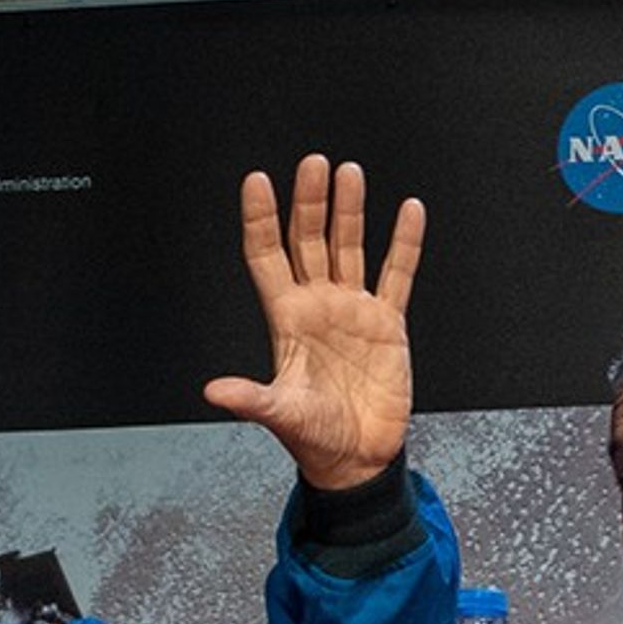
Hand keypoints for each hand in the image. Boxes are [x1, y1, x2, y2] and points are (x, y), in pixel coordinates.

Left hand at [202, 154, 425, 490]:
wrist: (358, 459)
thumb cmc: (316, 439)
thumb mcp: (280, 415)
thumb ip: (251, 398)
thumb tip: (214, 390)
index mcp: (286, 319)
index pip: (267, 256)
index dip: (261, 219)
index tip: (257, 182)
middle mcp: (317, 305)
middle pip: (309, 240)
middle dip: (310, 202)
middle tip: (314, 164)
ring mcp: (353, 311)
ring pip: (349, 247)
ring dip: (349, 211)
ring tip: (349, 174)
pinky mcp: (388, 324)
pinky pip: (397, 274)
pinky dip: (404, 244)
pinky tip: (408, 211)